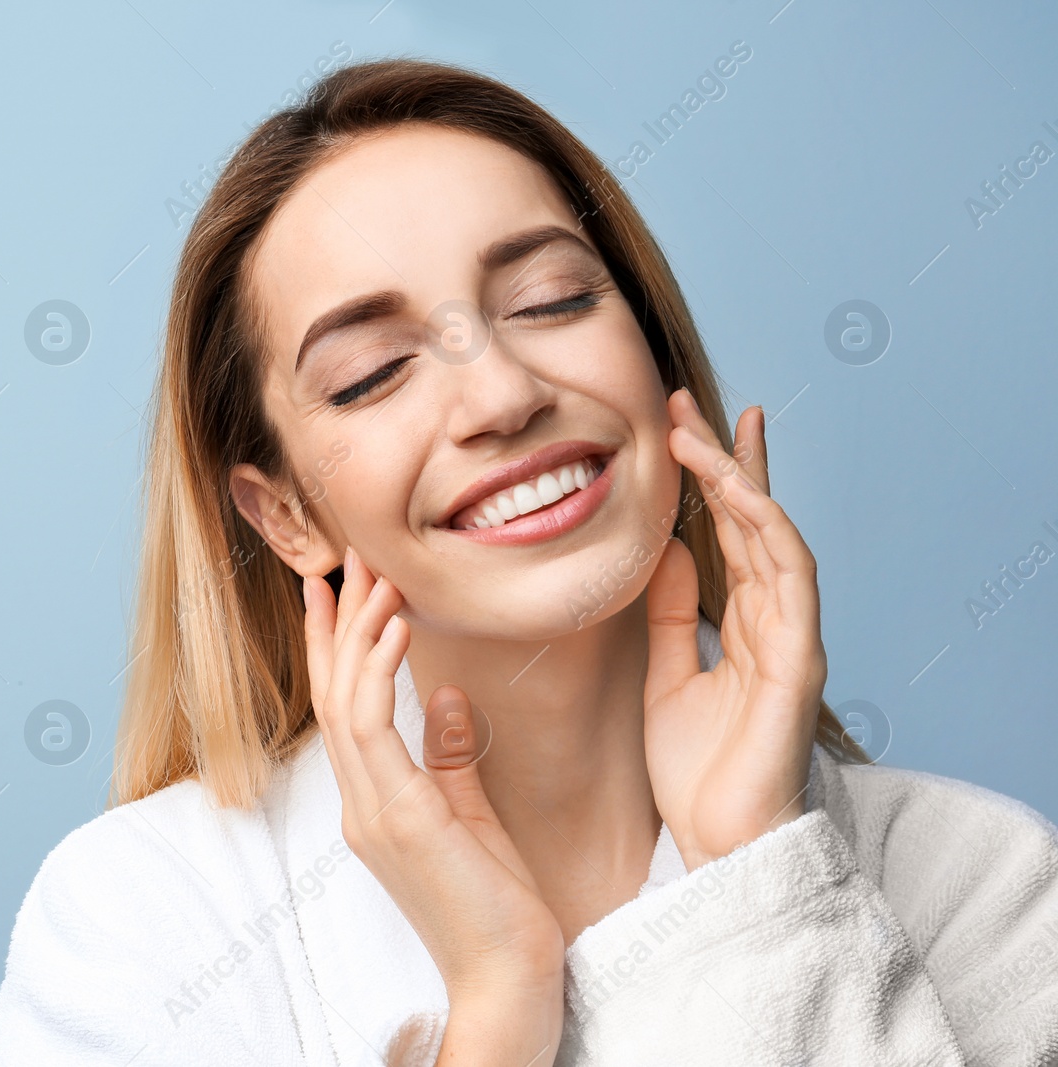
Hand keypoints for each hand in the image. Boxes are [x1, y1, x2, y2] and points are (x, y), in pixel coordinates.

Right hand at [303, 548, 562, 1061]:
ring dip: (356, 629)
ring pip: (344, 699)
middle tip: (346, 556)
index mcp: (374, 803)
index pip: (343, 706)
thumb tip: (442, 695)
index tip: (334, 587)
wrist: (509, 980)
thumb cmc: (498, 908)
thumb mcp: (471, 818)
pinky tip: (394, 623)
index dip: (333, 643)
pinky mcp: (397, 818)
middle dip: (337, 620)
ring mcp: (371, 812)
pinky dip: (376, 669)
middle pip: (333, 691)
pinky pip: (374, 727)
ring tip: (373, 572)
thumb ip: (449, 758)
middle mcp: (360, 803)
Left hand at [643, 388, 826, 870]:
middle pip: (756, 521)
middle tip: (684, 403)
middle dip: (723, 459)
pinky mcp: (800, 660)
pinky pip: (790, 581)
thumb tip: (664, 550)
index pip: (733, 535)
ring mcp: (793, 637)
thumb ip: (670, 614)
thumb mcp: (667, 675)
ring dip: (739, 480)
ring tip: (699, 434)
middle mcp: (775, 622)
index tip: (679, 428)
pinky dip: (768, 533)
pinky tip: (741, 496)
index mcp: (744, 625)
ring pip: (775, 538)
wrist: (719, 842)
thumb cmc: (697, 771)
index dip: (712, 479)